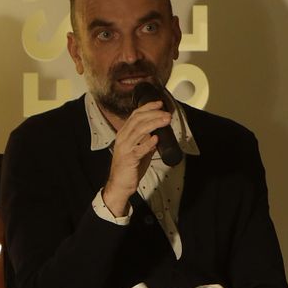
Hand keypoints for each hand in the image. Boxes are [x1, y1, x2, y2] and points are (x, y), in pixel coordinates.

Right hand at [102, 101, 172, 216]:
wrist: (120, 184)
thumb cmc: (131, 167)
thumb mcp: (140, 150)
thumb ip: (147, 141)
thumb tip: (159, 133)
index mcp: (125, 133)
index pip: (135, 115)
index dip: (147, 108)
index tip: (160, 103)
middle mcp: (123, 137)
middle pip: (137, 120)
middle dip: (153, 114)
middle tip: (167, 113)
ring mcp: (125, 147)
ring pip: (138, 131)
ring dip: (153, 124)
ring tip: (165, 120)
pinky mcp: (129, 159)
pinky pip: (139, 149)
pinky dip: (148, 143)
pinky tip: (156, 138)